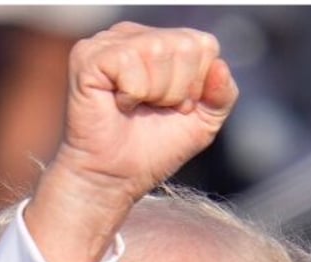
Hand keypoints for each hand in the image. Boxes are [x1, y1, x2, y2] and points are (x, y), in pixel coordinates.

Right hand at [25, 22, 238, 261]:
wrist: (117, 176)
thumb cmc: (156, 148)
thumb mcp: (204, 122)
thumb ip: (223, 94)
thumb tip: (221, 65)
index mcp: (164, 42)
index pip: (205, 45)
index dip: (199, 84)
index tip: (179, 107)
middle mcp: (137, 35)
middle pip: (186, 46)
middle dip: (180, 90)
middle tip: (156, 109)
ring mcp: (109, 42)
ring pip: (158, 51)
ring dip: (156, 93)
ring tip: (138, 107)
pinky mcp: (88, 56)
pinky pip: (129, 63)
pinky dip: (132, 93)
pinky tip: (119, 103)